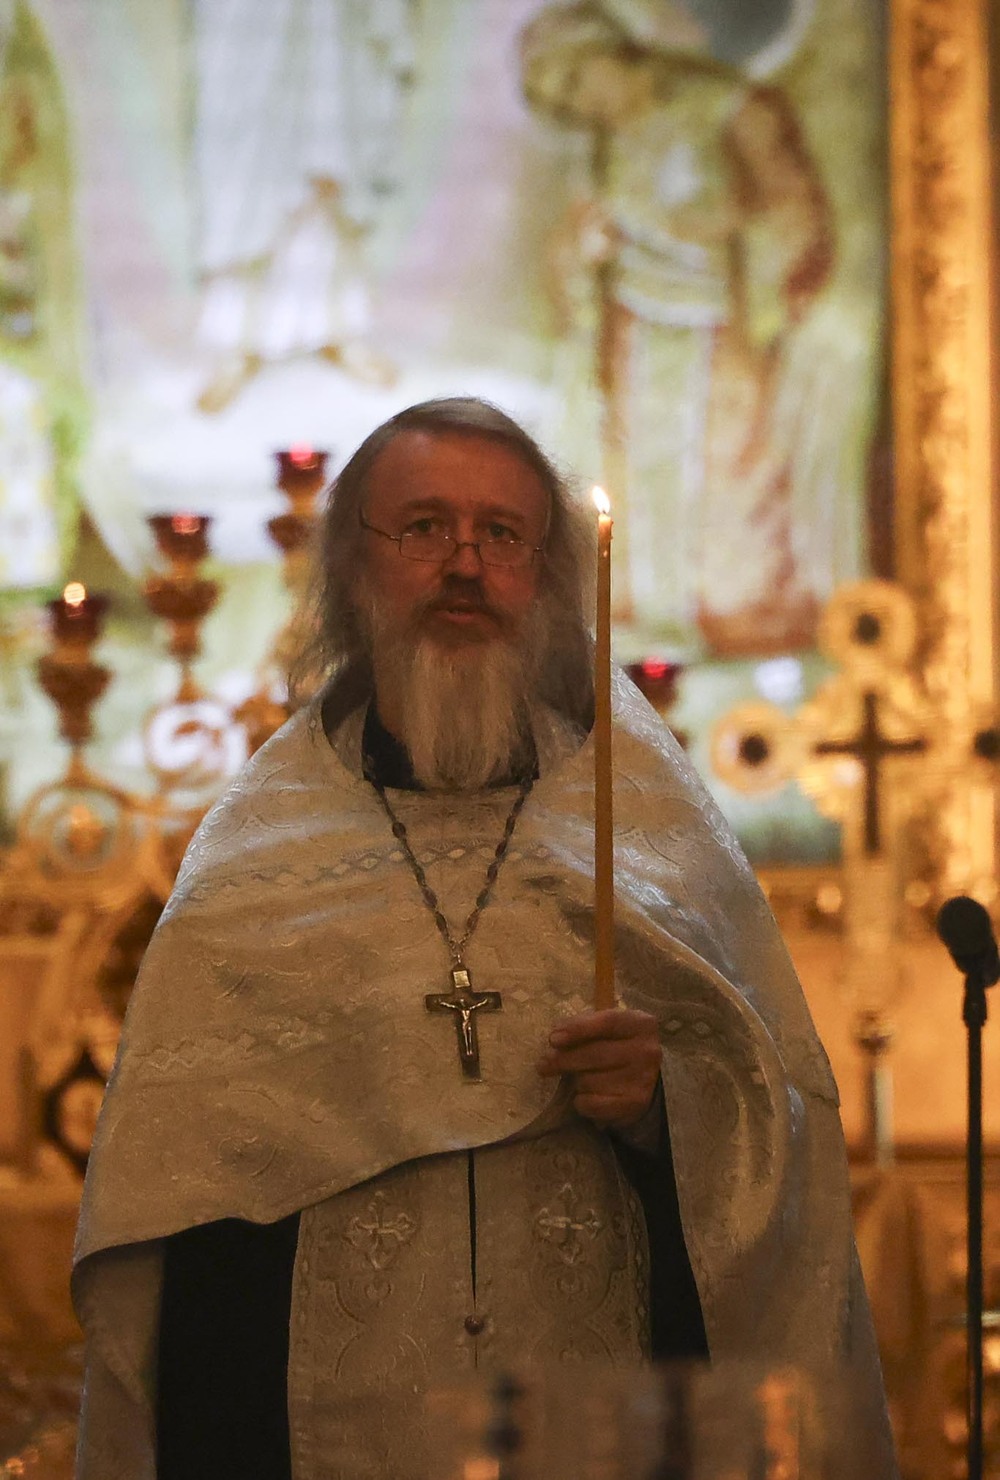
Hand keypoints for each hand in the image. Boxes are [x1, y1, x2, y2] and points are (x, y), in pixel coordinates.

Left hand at [536, 1009, 660, 1129]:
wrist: (648, 1080)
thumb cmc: (618, 1046)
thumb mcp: (608, 1028)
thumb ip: (584, 1026)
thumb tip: (555, 1039)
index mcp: (641, 1024)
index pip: (607, 1022)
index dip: (578, 1029)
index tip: (553, 1039)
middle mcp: (647, 1051)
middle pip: (594, 1054)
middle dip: (563, 1060)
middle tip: (543, 1065)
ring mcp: (643, 1079)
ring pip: (589, 1081)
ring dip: (576, 1081)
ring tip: (581, 1078)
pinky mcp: (634, 1104)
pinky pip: (592, 1104)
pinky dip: (582, 1101)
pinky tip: (585, 1096)